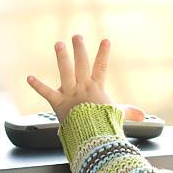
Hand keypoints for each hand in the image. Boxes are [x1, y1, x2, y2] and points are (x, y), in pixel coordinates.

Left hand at [26, 34, 144, 122]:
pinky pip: (46, 92)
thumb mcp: (118, 116)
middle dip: (79, 49)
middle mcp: (82, 87)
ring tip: (58, 44)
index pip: (101, 67)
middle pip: (81, 64)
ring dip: (62, 57)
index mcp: (96, 89)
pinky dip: (37, 85)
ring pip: (65, 71)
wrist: (92, 135)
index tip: (105, 41)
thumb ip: (130, 112)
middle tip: (77, 37)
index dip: (103, 53)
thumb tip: (144, 115)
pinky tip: (29, 77)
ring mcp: (70, 93)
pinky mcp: (58, 103)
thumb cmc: (105, 126)